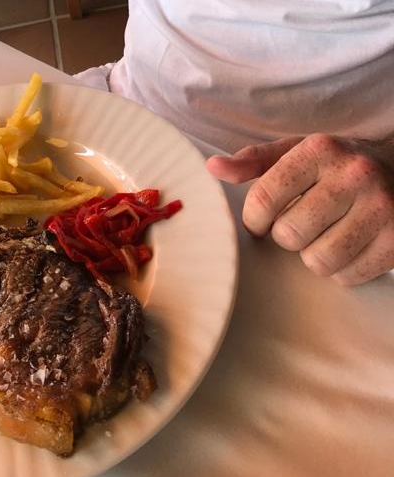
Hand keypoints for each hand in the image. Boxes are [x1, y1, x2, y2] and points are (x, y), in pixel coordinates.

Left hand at [206, 134, 393, 285]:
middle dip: (287, 236)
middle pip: (289, 235)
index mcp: (320, 149)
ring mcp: (383, 208)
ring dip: (314, 256)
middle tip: (303, 225)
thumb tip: (213, 167)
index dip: (254, 220)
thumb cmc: (337, 166)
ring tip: (326, 235)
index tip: (260, 222)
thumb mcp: (297, 153)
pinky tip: (351, 246)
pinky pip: (348, 276)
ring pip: (318, 261)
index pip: (263, 199)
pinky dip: (342, 270)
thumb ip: (254, 162)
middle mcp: (355, 174)